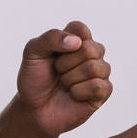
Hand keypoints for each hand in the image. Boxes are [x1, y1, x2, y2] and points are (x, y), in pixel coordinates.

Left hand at [15, 20, 112, 137]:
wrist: (33, 108)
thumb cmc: (34, 78)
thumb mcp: (33, 52)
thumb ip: (50, 38)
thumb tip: (77, 42)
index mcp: (76, 39)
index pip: (79, 28)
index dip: (63, 42)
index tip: (52, 54)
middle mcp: (92, 52)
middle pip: (89, 49)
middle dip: (65, 63)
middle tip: (57, 71)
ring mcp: (100, 71)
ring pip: (94, 67)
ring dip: (70, 78)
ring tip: (64, 84)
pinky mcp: (104, 91)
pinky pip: (97, 86)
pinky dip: (78, 91)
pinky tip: (73, 95)